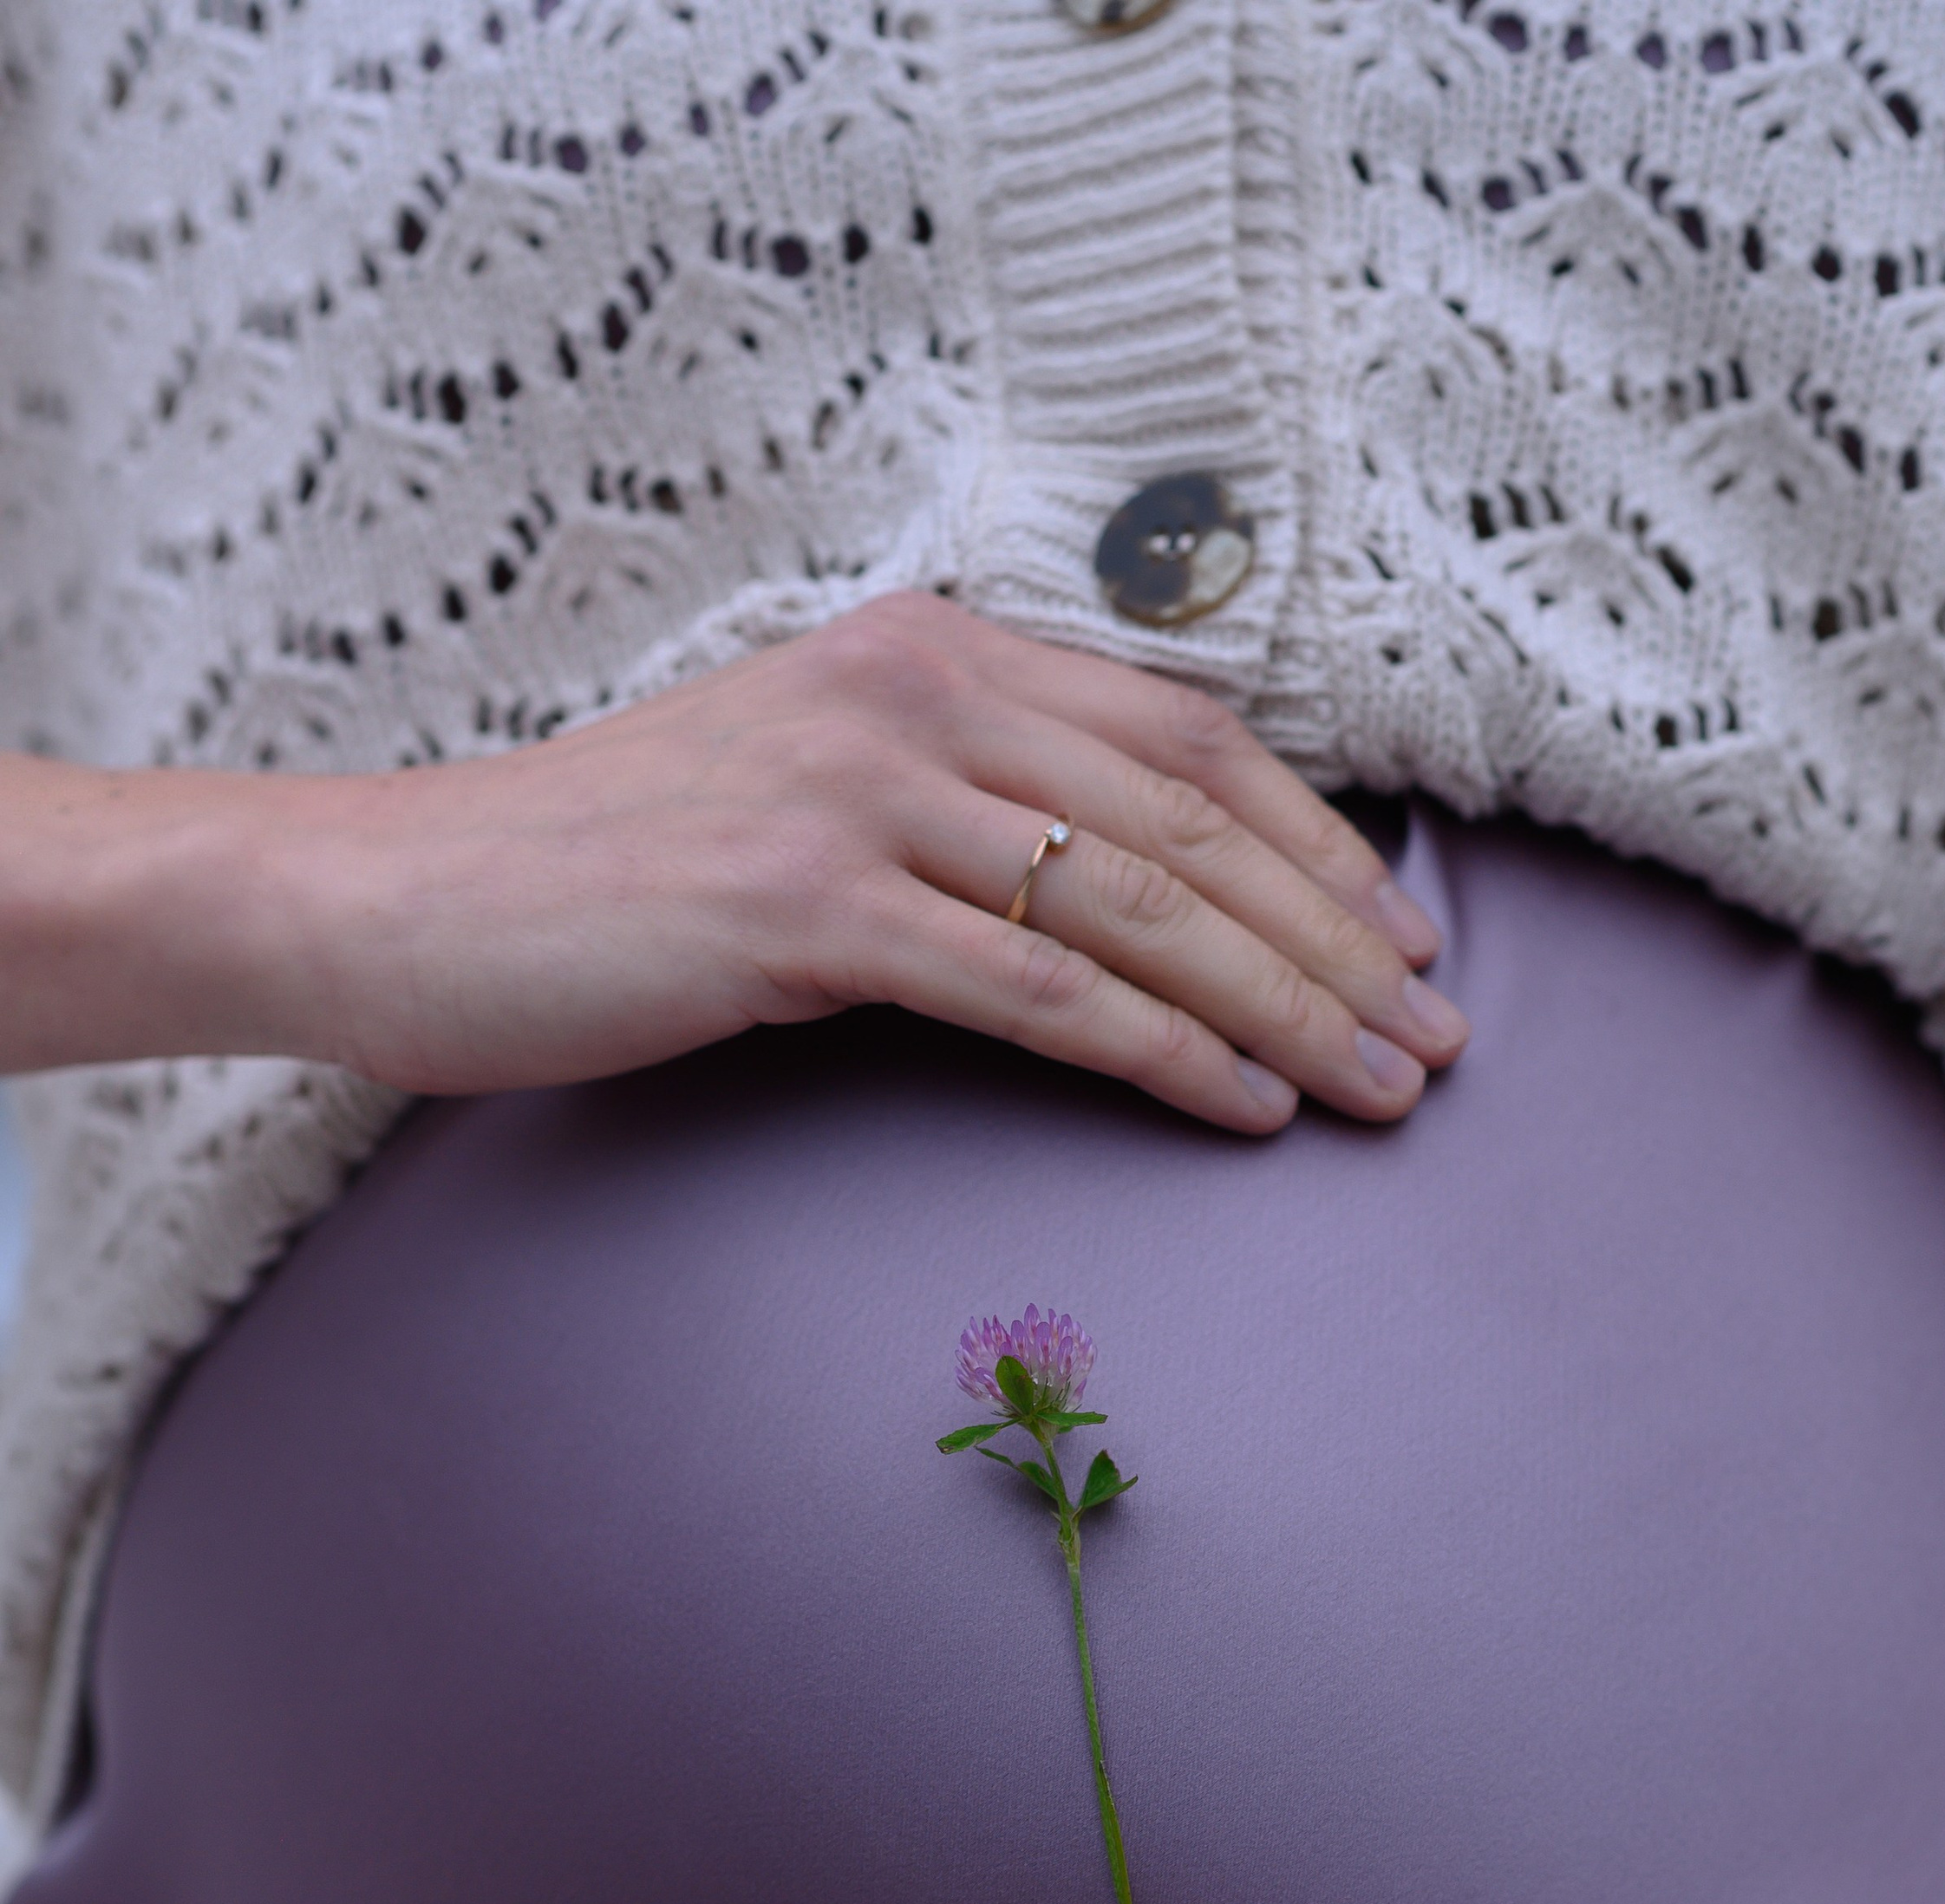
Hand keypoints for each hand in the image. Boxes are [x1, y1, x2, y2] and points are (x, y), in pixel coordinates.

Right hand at [44, 591, 1461, 1114]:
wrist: (404, 899)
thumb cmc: (614, 870)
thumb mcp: (810, 793)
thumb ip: (960, 807)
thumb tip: (1121, 896)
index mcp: (930, 651)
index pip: (1186, 738)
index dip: (1319, 844)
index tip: (1406, 939)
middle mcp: (913, 695)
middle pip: (1192, 823)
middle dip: (1339, 941)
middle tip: (1437, 1040)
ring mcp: (860, 795)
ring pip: (1138, 909)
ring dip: (1285, 1008)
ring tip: (1378, 1091)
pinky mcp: (808, 907)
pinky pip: (1037, 991)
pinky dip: (1160, 1053)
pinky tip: (1243, 1109)